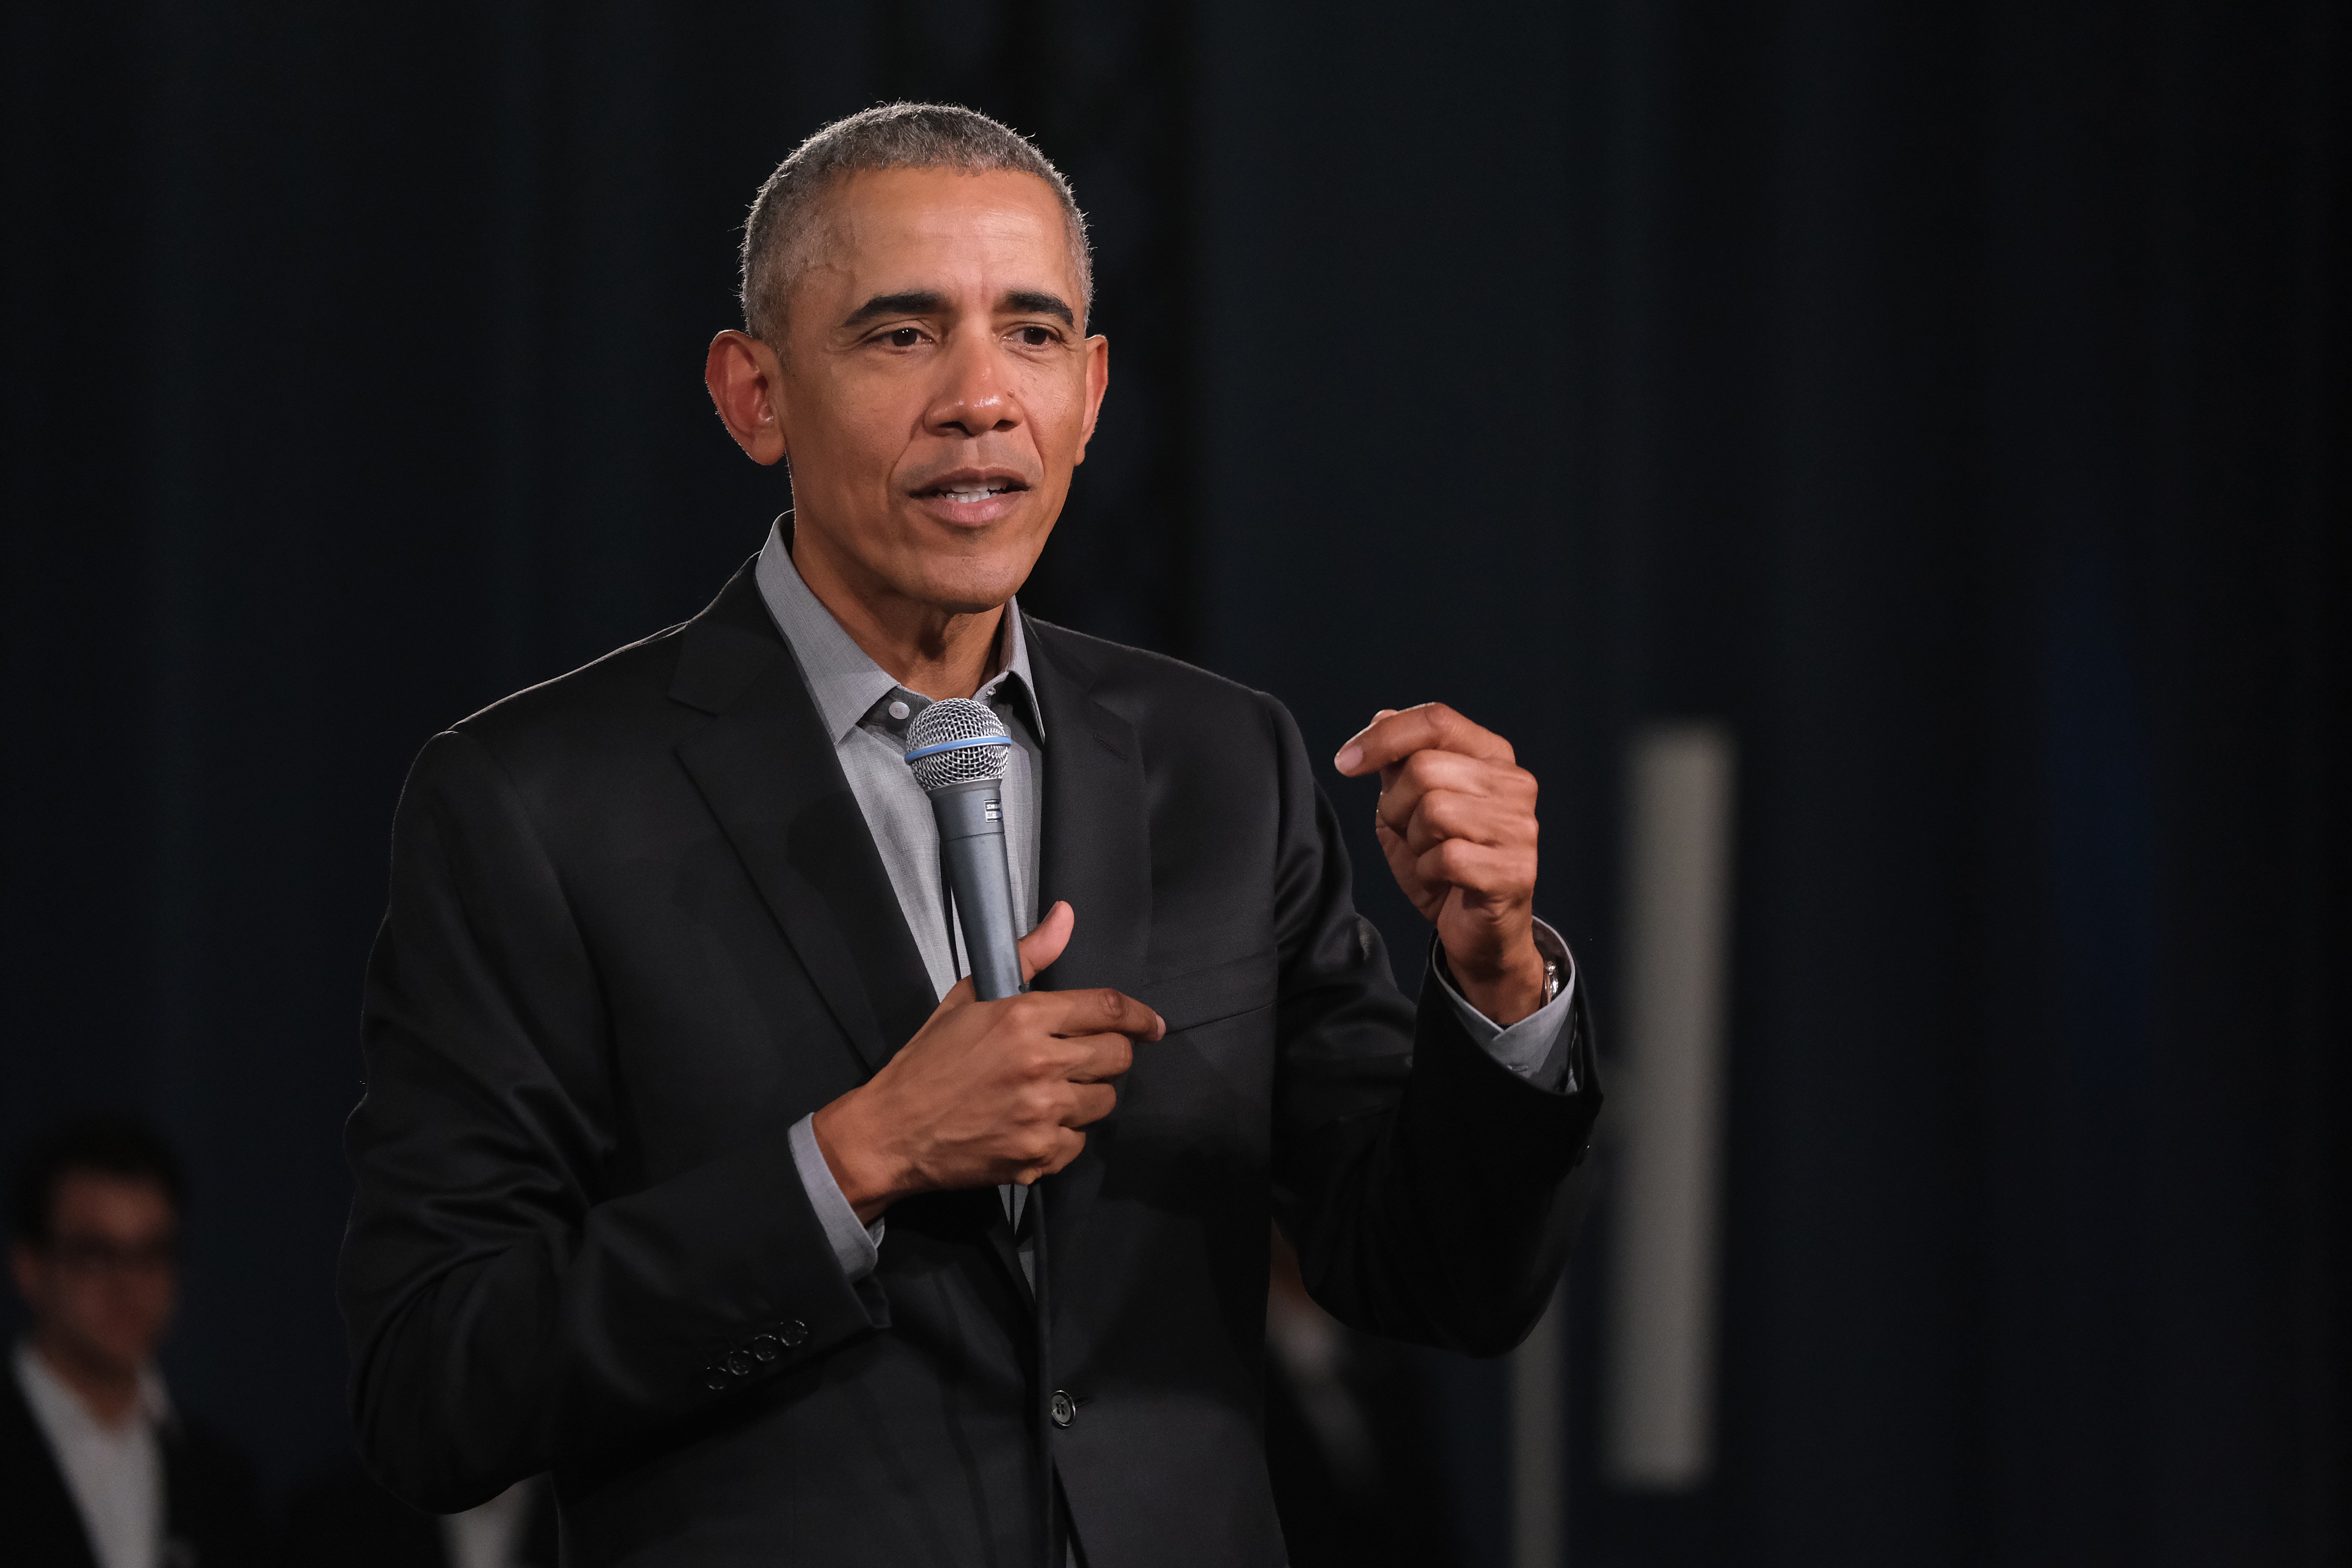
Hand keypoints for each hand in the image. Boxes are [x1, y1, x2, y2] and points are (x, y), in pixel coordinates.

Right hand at [811, 902, 1163, 1223]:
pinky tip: (1032, 1124)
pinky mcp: (1038, 1155)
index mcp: (1024, 1019)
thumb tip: (1065, 915)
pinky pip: (1079, 1142)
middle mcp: (1041, 1066)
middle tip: (1085, 1057)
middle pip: (1117, 1057)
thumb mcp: (968, 998)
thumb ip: (1027, 957)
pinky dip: (1063, 1134)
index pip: (1108, 1009)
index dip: (1140, 1017)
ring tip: (1051, 1091)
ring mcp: (1042, 1114)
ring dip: (1086, 1094)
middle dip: (1110, 1054)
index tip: (1152, 1025)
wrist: (891, 1131)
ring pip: (1103, 1101)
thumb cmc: (927, 1062)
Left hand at [1334, 704, 1546, 1024]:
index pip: (1435, 719)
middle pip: (1425, 768)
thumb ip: (1399, 764)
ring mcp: (1519, 827)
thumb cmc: (1443, 865)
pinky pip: (1447, 857)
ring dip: (1415, 840)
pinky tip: (1441, 880)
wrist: (1476, 930)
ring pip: (1434, 811)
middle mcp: (1514, 784)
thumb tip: (1380, 716)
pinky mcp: (1515, 870)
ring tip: (1429, 856)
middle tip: (1407, 832)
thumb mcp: (1407, 808)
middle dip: (1396, 805)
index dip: (1383, 736)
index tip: (1345, 762)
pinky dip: (1428, 872)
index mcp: (1491, 756)